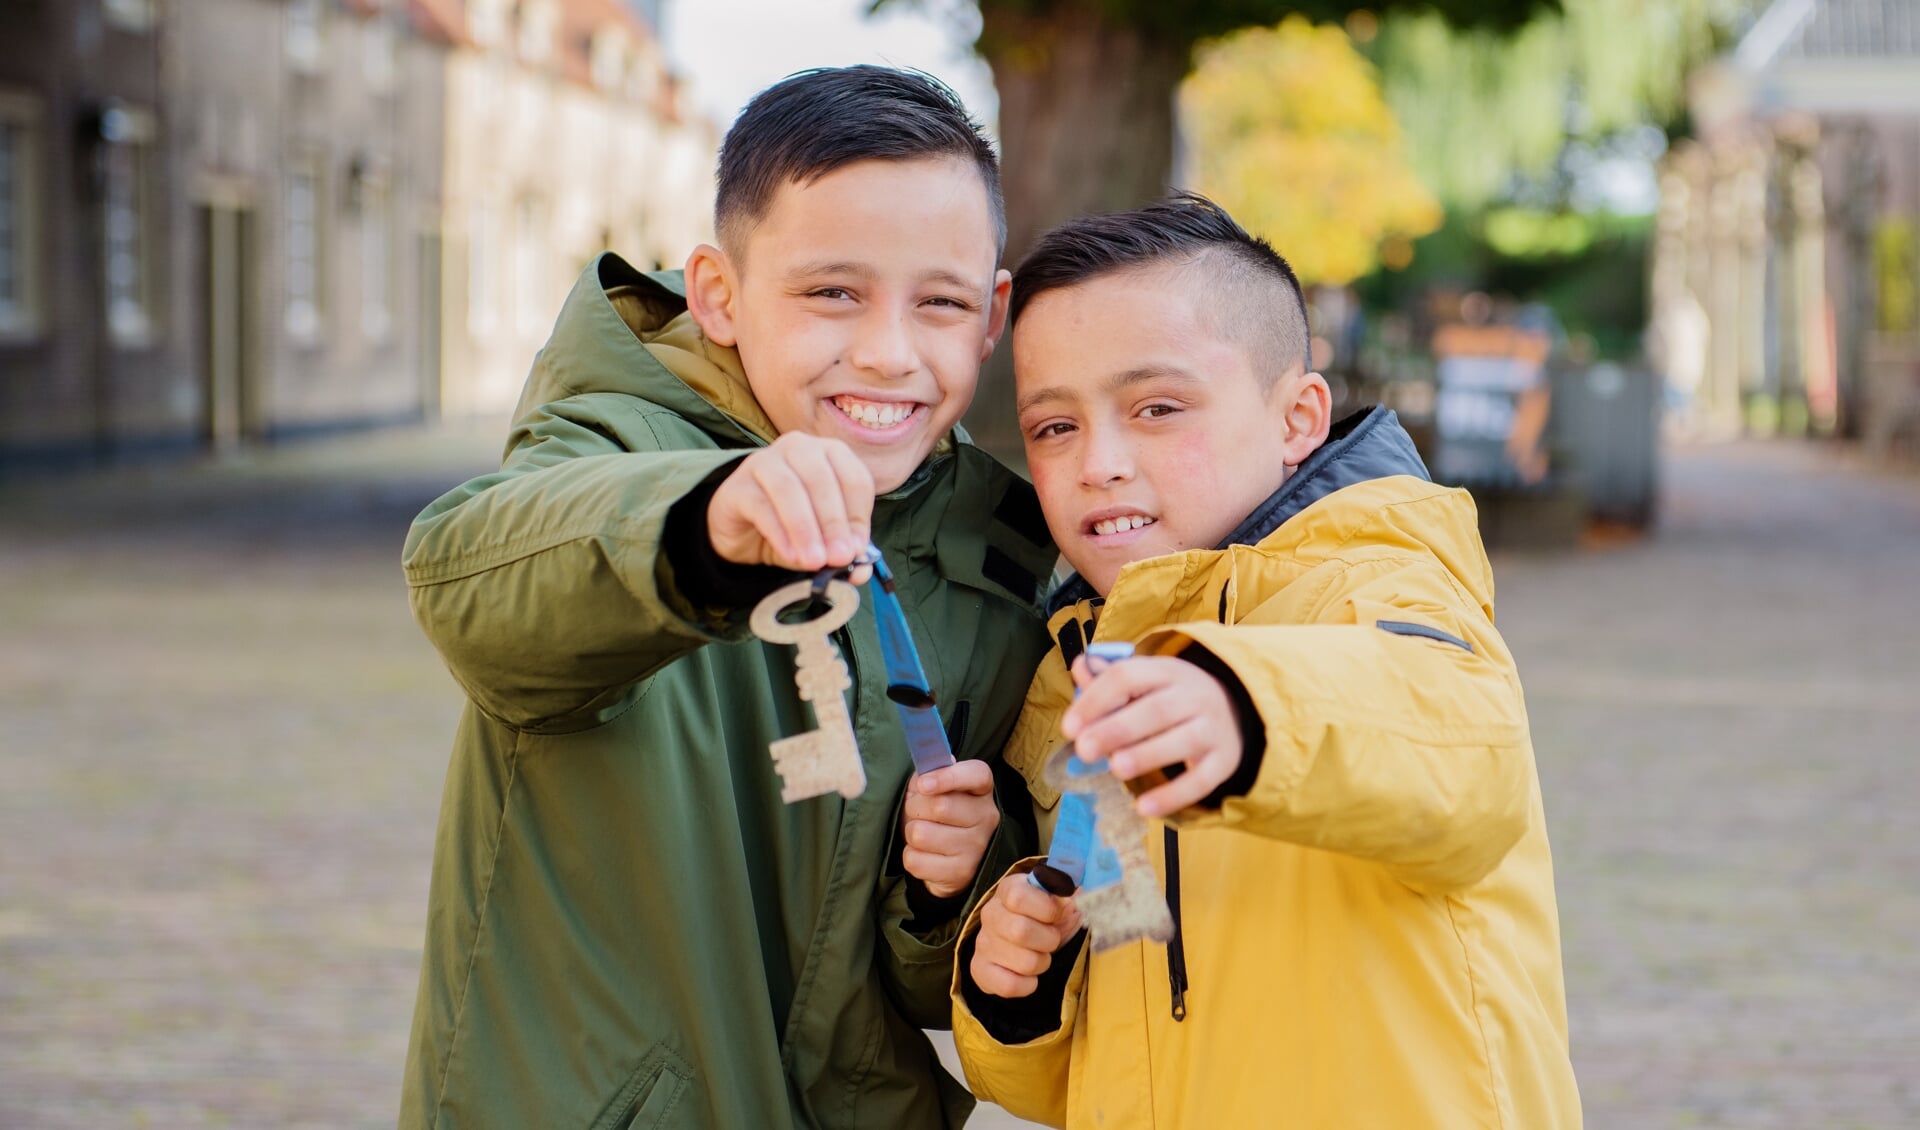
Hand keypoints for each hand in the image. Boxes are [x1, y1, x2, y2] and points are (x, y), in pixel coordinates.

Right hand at [708, 433, 873, 576]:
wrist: (741, 533)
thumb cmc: (790, 526)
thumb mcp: (822, 539)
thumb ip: (841, 549)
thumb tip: (860, 567)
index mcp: (829, 454)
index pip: (855, 478)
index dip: (858, 516)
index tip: (857, 549)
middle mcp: (797, 448)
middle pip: (822, 480)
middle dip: (834, 523)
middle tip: (840, 558)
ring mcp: (764, 462)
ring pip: (790, 489)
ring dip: (806, 528)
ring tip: (815, 561)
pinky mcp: (737, 485)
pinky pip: (761, 506)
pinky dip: (779, 533)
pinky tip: (790, 555)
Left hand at [902, 761, 998, 898]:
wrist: (949, 860)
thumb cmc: (939, 816)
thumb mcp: (935, 789)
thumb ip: (928, 773)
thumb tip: (925, 770)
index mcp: (981, 790)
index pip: (976, 775)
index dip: (949, 776)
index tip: (924, 784)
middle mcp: (986, 818)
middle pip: (939, 806)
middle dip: (914, 807)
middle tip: (916, 812)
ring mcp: (976, 847)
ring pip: (921, 834)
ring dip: (911, 833)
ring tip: (922, 834)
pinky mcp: (960, 873)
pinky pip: (914, 859)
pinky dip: (911, 855)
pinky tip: (925, 854)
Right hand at [970, 872, 1081, 998]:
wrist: (1017, 941)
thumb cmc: (1041, 919)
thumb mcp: (1056, 904)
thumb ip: (1065, 901)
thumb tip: (1071, 903)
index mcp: (1008, 890)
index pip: (1019, 897)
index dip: (1047, 909)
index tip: (1059, 914)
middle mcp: (990, 914)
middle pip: (1021, 931)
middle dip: (1049, 940)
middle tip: (1052, 939)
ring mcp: (982, 943)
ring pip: (1024, 962)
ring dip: (1042, 963)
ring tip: (1040, 955)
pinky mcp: (980, 970)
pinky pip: (1010, 986)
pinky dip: (1028, 984)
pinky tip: (1028, 974)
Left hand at [1061, 654, 1244, 817]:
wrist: (1236, 711)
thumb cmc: (1174, 698)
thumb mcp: (1147, 680)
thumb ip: (1110, 680)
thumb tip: (1080, 667)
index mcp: (1166, 671)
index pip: (1128, 676)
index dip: (1096, 700)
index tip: (1069, 727)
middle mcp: (1193, 695)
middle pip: (1156, 709)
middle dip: (1117, 729)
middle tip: (1084, 750)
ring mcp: (1212, 728)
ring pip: (1184, 739)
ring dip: (1147, 755)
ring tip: (1116, 768)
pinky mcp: (1224, 761)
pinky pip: (1201, 780)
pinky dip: (1173, 795)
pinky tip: (1144, 807)